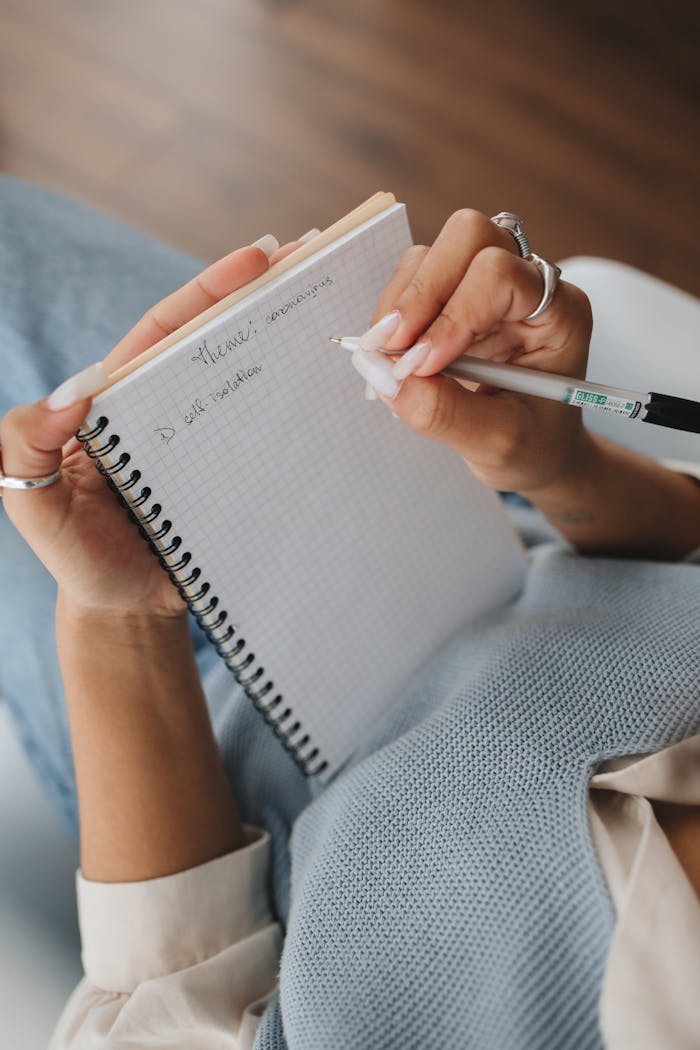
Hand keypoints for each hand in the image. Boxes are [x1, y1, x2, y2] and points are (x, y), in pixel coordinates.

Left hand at [1, 236, 304, 615]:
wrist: (129, 614)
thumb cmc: (78, 558)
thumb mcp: (33, 502)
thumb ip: (26, 445)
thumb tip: (72, 391)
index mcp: (122, 399)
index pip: (165, 330)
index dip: (208, 290)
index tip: (255, 259)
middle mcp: (168, 407)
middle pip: (215, 338)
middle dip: (261, 292)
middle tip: (314, 253)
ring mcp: (207, 435)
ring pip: (248, 375)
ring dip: (288, 335)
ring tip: (338, 300)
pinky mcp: (238, 468)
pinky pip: (270, 427)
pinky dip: (301, 399)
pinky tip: (337, 382)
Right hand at [356, 209, 593, 496]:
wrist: (535, 452)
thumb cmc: (533, 445)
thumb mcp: (498, 444)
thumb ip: (443, 413)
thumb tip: (384, 377)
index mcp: (560, 314)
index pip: (501, 275)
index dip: (454, 315)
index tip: (424, 365)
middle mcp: (528, 284)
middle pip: (469, 236)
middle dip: (423, 291)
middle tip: (394, 347)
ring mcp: (488, 285)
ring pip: (434, 253)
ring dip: (402, 303)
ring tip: (393, 359)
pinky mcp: (455, 298)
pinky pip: (414, 278)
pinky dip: (394, 312)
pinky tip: (397, 355)